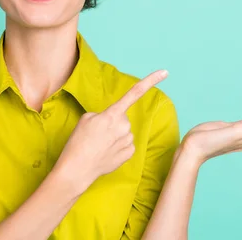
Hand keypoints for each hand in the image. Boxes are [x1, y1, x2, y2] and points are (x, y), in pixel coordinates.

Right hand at [54, 69, 168, 192]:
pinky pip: (127, 145)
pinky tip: (106, 153)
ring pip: (125, 133)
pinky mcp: (129, 154)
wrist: (76, 169)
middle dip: (113, 124)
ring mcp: (128, 141)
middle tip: (97, 135)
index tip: (165, 72)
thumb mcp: (86, 119)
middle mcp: (124, 125)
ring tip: (99, 146)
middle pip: (123, 119)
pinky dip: (118, 148)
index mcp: (113, 114)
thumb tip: (111, 122)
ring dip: (115, 137)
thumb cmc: (78, 142)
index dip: (151, 81)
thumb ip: (103, 115)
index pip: (135, 93)